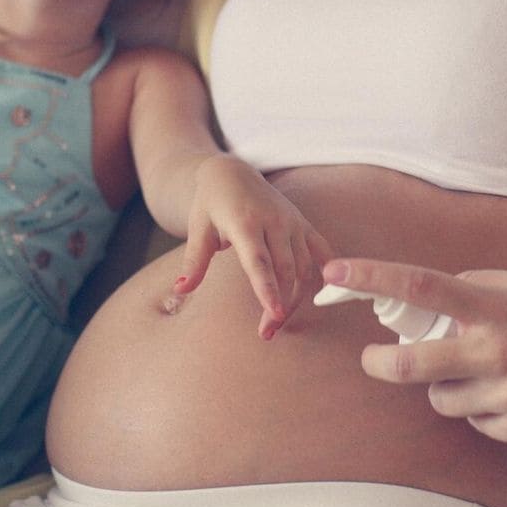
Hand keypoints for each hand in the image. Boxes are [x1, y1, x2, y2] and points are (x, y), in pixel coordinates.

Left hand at [175, 155, 334, 338]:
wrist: (232, 173)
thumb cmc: (211, 205)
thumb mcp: (198, 229)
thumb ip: (194, 261)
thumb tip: (181, 289)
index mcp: (245, 222)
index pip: (259, 261)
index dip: (268, 288)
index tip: (274, 314)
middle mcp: (274, 221)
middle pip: (285, 270)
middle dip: (280, 304)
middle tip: (267, 333)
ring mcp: (293, 221)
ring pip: (305, 267)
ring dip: (297, 298)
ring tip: (279, 321)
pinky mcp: (304, 223)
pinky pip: (322, 252)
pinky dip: (325, 274)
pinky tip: (320, 297)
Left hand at [322, 259, 506, 446]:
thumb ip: (479, 287)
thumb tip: (431, 296)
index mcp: (495, 308)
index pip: (421, 287)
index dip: (372, 278)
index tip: (336, 273)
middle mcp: (497, 353)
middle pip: (410, 366)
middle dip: (381, 362)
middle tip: (377, 357)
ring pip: (440, 399)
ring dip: (442, 385)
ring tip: (476, 369)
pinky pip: (476, 422)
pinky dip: (480, 409)